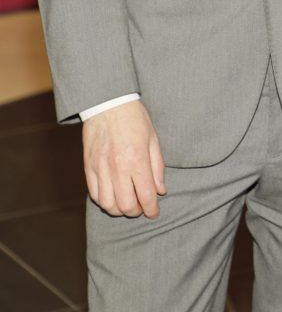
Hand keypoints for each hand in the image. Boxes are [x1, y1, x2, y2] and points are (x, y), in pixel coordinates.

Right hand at [82, 100, 165, 217]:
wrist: (108, 103)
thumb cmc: (134, 118)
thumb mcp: (153, 139)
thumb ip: (157, 167)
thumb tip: (160, 191)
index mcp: (137, 159)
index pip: (145, 196)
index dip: (152, 209)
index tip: (154, 212)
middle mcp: (117, 167)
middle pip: (126, 206)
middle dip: (136, 211)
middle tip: (142, 206)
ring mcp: (100, 168)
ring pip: (108, 205)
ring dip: (119, 210)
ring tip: (127, 203)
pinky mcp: (88, 167)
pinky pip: (94, 194)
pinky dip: (104, 201)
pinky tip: (113, 196)